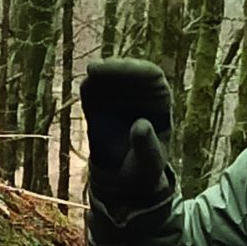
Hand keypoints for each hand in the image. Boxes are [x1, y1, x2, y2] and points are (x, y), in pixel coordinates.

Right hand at [81, 59, 173, 212]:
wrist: (122, 177)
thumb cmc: (143, 167)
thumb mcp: (149, 162)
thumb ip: (146, 144)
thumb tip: (140, 125)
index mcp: (160, 101)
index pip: (152, 76)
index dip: (137, 71)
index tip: (125, 71)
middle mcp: (139, 92)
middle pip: (129, 71)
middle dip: (115, 68)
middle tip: (97, 69)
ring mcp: (117, 96)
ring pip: (109, 76)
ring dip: (101, 73)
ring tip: (92, 74)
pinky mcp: (98, 103)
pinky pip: (93, 90)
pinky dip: (89, 87)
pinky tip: (86, 86)